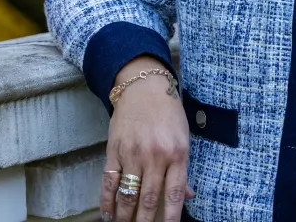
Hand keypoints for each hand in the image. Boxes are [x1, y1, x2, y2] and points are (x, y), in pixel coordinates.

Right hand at [101, 56, 194, 221]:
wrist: (144, 87)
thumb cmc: (168, 112)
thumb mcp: (183, 137)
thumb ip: (183, 169)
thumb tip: (188, 196)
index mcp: (178, 153)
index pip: (174, 193)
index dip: (171, 217)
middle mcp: (156, 156)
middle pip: (149, 199)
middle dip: (145, 221)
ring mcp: (133, 154)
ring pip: (128, 195)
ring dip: (126, 217)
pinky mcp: (114, 151)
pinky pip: (109, 182)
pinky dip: (107, 201)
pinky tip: (108, 214)